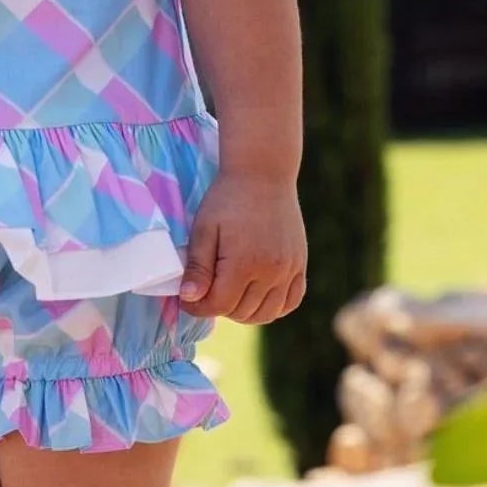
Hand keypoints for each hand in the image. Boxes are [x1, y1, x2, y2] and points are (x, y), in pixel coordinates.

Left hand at [179, 169, 307, 322]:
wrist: (264, 173)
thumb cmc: (228, 198)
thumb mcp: (204, 229)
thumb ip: (198, 267)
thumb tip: (189, 299)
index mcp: (244, 263)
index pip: (218, 305)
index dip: (197, 307)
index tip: (186, 299)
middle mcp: (271, 271)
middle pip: (241, 312)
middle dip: (218, 307)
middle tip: (205, 291)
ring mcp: (289, 269)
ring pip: (266, 313)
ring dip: (243, 311)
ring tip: (228, 293)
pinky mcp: (300, 264)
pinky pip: (291, 302)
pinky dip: (274, 307)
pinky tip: (257, 295)